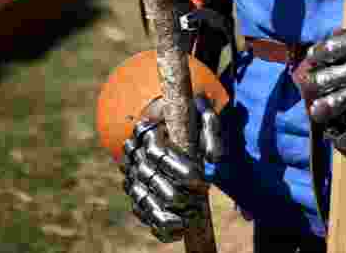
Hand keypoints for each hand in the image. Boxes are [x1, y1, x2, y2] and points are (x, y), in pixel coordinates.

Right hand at [121, 96, 224, 242]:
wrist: (170, 118)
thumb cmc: (189, 117)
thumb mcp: (202, 115)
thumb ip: (210, 130)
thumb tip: (213, 161)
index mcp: (148, 130)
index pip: (158, 154)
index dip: (180, 171)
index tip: (202, 182)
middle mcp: (134, 153)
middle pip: (150, 180)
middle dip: (177, 196)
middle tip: (199, 202)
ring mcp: (132, 173)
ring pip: (142, 199)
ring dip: (167, 214)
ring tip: (190, 219)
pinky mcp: (134, 191)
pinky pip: (141, 212)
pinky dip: (158, 226)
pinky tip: (178, 231)